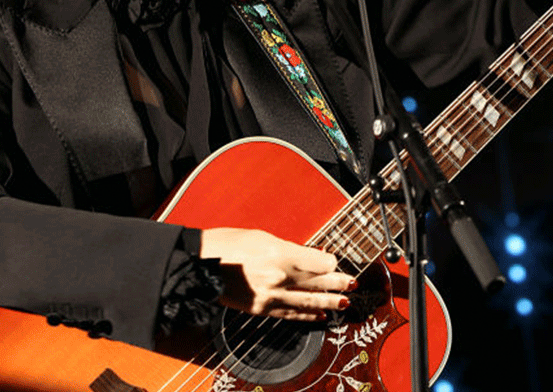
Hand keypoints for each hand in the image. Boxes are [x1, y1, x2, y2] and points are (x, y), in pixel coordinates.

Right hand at [199, 227, 354, 321]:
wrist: (199, 265)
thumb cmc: (226, 245)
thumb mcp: (261, 236)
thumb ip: (289, 249)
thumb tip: (308, 256)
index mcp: (279, 254)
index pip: (320, 262)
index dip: (332, 262)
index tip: (337, 261)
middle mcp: (278, 277)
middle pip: (318, 282)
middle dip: (339, 283)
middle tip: (354, 283)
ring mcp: (270, 296)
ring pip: (309, 302)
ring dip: (330, 302)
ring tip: (345, 302)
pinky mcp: (261, 309)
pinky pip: (291, 314)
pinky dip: (308, 315)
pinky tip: (321, 315)